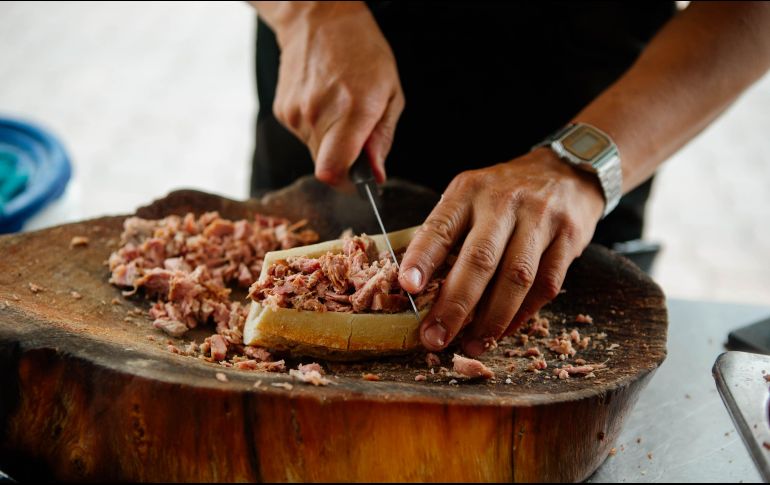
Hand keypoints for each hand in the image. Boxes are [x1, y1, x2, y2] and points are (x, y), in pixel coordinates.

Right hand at [265, 1, 403, 184]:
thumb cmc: (362, 52)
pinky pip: (303, 136)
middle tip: (356, 136)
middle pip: (326, 167)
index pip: (334, 170)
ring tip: (340, 109)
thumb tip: (375, 174)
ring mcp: (296, 113)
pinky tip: (324, 102)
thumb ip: (382, 138)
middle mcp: (319, 114)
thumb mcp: (391, 93)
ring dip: (330, 142)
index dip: (347, 184)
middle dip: (344, 162)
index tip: (359, 180)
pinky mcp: (283, 111)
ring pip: (315, 152)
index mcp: (353, 110)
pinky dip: (316, 128)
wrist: (318, 20)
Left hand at [398, 148, 606, 356]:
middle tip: (435, 338)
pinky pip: (546, 285)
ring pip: (516, 277)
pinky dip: (522, 314)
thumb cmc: (504, 193)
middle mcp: (504, 202)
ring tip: (472, 345)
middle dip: (455, 304)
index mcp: (469, 191)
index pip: (441, 226)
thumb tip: (414, 285)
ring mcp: (540, 219)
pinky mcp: (568, 238)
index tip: (407, 286)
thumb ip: (446, 233)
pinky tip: (502, 331)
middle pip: (479, 259)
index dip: (423, 258)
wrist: (566, 171)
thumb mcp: (469, 197)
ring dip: (491, 319)